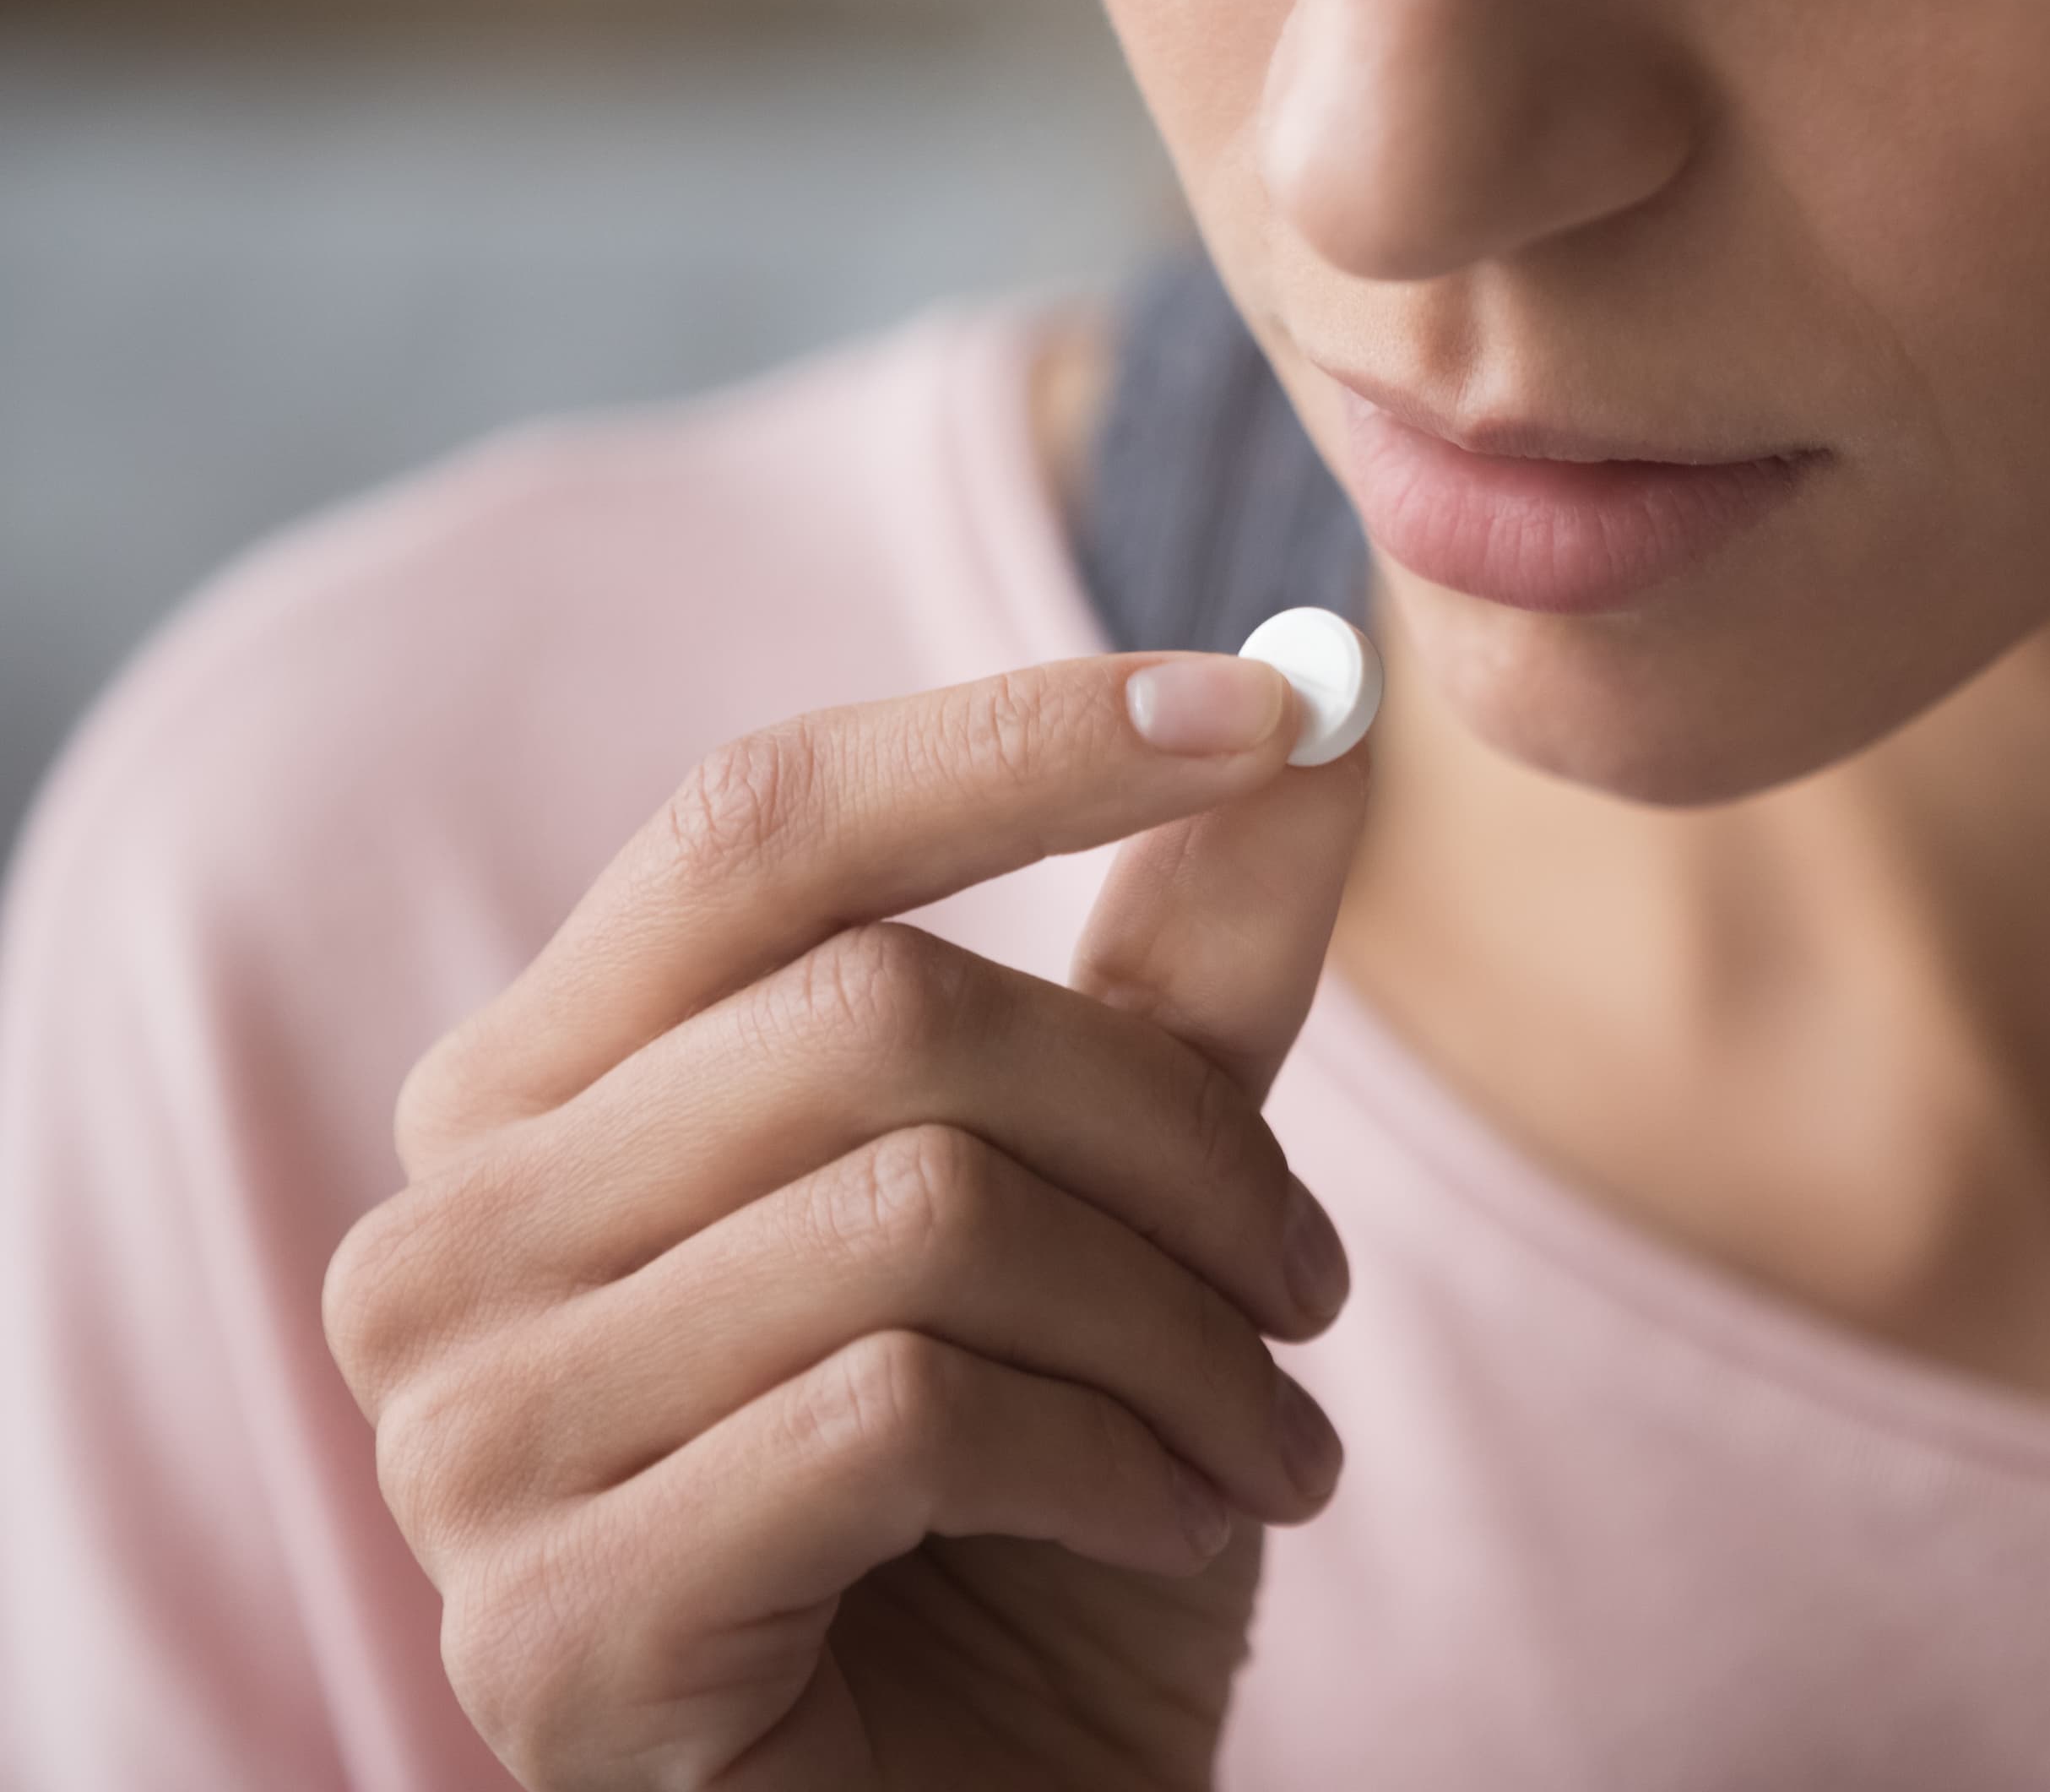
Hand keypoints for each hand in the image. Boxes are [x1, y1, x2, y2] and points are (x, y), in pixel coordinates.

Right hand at [323, 653, 1365, 1790]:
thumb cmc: (1020, 1517)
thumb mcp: (1118, 1209)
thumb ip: (1178, 969)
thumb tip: (1321, 702)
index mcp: (549, 1088)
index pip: (764, 819)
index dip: (1025, 740)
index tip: (1279, 711)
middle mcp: (452, 1230)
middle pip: (886, 1015)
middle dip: (1178, 1143)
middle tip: (1313, 1288)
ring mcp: (466, 1436)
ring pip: (922, 1214)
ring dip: (1181, 1330)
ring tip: (1271, 1438)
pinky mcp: (552, 1624)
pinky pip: (905, 1416)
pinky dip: (1116, 1460)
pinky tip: (1181, 1532)